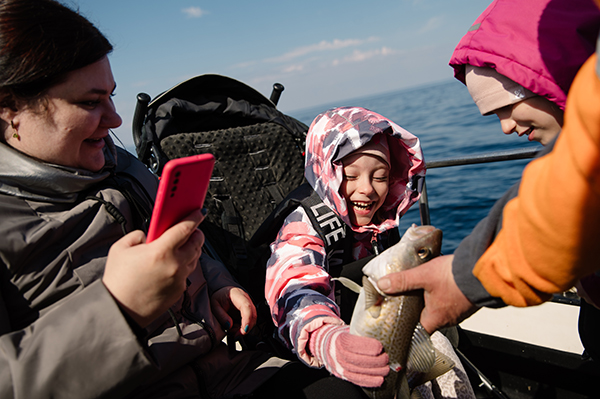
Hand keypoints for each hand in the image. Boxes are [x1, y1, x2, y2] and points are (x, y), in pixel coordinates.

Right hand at [103, 209, 204, 327]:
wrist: (119, 310)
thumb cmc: (118, 281)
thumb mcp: (121, 248)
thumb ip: (137, 235)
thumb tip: (149, 235)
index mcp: (161, 251)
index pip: (185, 228)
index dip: (194, 217)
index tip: (199, 211)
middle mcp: (175, 265)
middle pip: (197, 243)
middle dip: (196, 233)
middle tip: (191, 228)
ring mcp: (179, 279)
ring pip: (195, 258)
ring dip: (192, 249)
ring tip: (182, 245)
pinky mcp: (179, 290)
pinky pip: (187, 273)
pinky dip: (184, 265)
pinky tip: (173, 263)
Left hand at [210, 286, 256, 336]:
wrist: (222, 293)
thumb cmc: (219, 297)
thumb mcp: (215, 306)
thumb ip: (221, 315)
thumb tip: (229, 325)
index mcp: (237, 295)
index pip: (246, 307)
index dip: (247, 319)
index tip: (244, 330)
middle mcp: (246, 299)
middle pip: (253, 315)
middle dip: (246, 328)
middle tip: (236, 335)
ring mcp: (249, 305)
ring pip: (252, 319)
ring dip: (244, 328)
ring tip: (232, 331)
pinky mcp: (249, 311)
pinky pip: (250, 321)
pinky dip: (243, 327)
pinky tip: (235, 328)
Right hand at [309, 324, 388, 387]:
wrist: (329, 345)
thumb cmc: (345, 336)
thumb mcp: (351, 329)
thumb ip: (364, 329)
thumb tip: (383, 323)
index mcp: (340, 340)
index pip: (352, 345)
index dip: (367, 347)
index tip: (380, 347)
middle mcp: (338, 354)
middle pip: (357, 360)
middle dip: (375, 361)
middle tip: (386, 358)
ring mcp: (340, 366)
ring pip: (358, 372)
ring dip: (375, 371)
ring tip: (386, 368)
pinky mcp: (344, 375)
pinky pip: (357, 380)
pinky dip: (369, 381)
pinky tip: (379, 379)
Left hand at [377, 255, 477, 333]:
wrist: (482, 268)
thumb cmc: (454, 277)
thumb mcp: (422, 276)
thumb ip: (402, 281)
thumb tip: (383, 285)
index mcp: (436, 318)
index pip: (417, 330)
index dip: (408, 325)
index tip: (401, 318)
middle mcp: (449, 319)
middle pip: (429, 318)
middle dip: (420, 308)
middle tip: (410, 298)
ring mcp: (461, 311)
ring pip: (442, 308)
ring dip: (434, 299)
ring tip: (425, 288)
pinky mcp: (468, 301)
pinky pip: (453, 301)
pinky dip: (446, 294)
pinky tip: (442, 283)